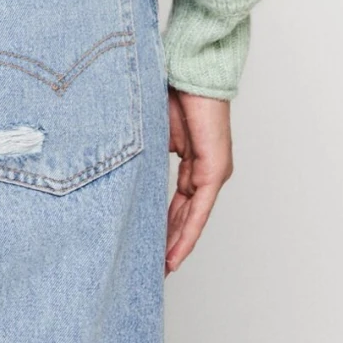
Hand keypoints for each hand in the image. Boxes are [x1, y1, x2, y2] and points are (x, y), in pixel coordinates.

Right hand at [165, 87, 232, 271]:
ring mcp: (214, 173)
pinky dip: (187, 233)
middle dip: (169, 244)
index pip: (179, 205)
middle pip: (186, 217)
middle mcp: (207, 172)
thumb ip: (147, 158)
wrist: (192, 71)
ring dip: (176, 245)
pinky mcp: (215, 171)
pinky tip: (174, 254)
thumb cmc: (173, 92)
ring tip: (162, 271)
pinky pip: (199, 210)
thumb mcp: (153, 134)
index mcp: (194, 163)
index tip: (150, 249)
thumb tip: (127, 175)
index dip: (165, 228)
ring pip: (193, 219)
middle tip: (155, 270)